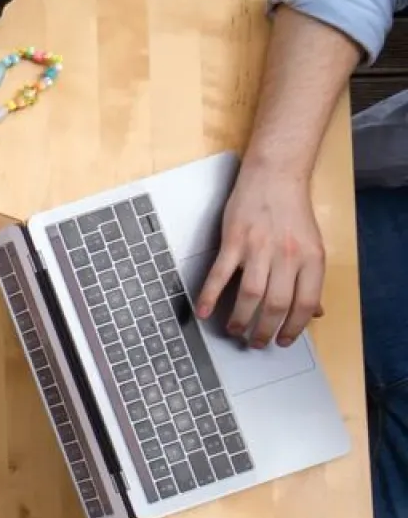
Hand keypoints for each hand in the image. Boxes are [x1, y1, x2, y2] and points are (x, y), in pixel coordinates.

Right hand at [195, 166, 324, 348]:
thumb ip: (311, 279)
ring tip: (234, 330)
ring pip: (250, 295)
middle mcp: (287, 256)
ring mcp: (259, 248)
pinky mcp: (234, 241)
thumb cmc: (292, 211)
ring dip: (240, 319)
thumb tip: (314, 311)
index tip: (283, 340)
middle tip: (256, 342)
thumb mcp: (311, 245)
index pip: (305, 303)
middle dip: (264, 330)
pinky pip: (220, 275)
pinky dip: (210, 295)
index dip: (294, 327)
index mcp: (311, 258)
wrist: (276, 176)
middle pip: (276, 304)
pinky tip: (204, 311)